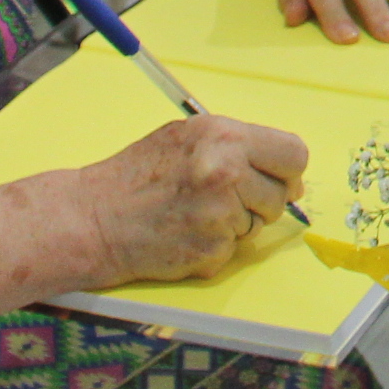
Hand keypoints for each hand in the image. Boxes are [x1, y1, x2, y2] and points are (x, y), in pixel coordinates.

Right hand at [76, 114, 309, 284]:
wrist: (93, 219)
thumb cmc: (137, 175)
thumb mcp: (187, 138)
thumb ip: (237, 146)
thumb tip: (284, 169)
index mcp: (225, 137)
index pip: (294, 154)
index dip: (289, 170)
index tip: (280, 178)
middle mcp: (227, 172)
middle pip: (283, 194)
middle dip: (263, 199)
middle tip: (227, 199)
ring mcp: (221, 214)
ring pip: (260, 224)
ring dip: (238, 224)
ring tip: (197, 213)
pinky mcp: (211, 250)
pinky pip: (234, 249)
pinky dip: (216, 246)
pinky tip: (186, 234)